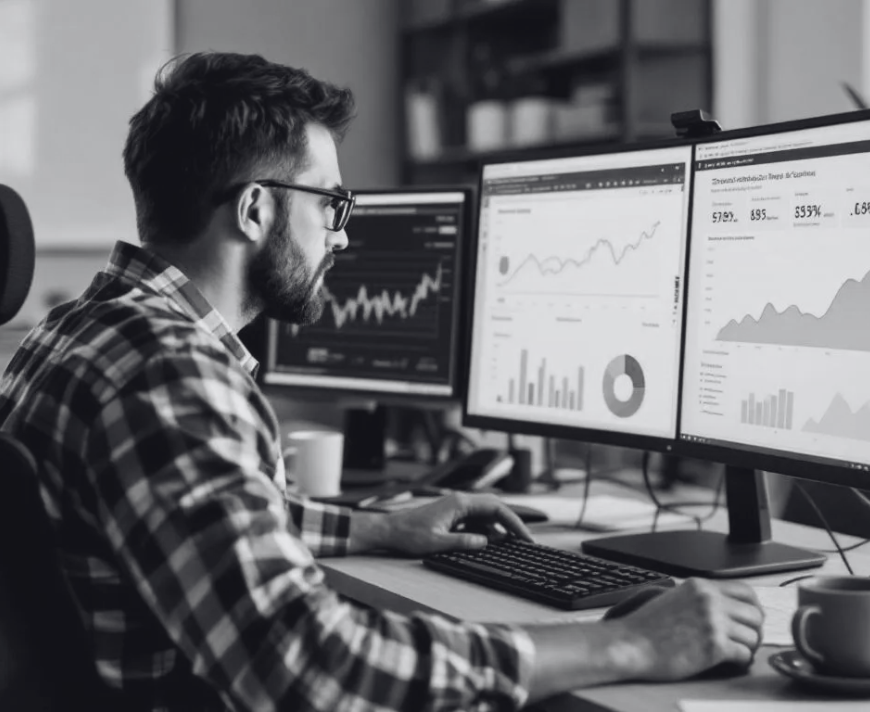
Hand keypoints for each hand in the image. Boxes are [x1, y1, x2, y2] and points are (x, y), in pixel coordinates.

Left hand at [379, 492, 533, 556]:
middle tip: (525, 540)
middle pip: (495, 508)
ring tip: (512, 544)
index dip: (513, 522)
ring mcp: (456, 508)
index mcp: (459, 504)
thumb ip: (463, 542)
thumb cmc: (409, 534)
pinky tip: (490, 543)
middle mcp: (460, 502)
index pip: (496, 508)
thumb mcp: (437, 543)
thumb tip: (486, 542)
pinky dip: (486, 530)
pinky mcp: (452, 516)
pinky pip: (476, 520)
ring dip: (499, 528)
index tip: (525, 535)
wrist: (390, 530)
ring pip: (486, 514)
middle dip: (511, 523)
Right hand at [607, 578, 763, 679]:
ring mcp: (713, 622)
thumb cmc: (648, 626)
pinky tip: (730, 661)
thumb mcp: (675, 598)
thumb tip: (729, 608)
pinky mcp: (714, 646)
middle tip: (745, 640)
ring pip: (753, 635)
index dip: (753, 607)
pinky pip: (745, 654)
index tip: (750, 619)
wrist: (632, 644)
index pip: (746, 591)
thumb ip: (700, 598)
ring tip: (736, 652)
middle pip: (755, 614)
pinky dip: (742, 661)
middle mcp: (709, 600)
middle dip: (753, 630)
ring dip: (748, 647)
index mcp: (700, 586)